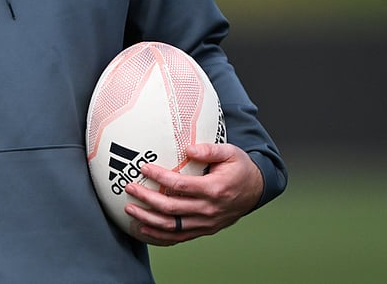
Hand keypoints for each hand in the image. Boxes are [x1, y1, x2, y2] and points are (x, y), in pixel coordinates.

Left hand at [123, 143, 263, 245]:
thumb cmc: (240, 169)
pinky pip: (180, 236)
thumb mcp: (230, 152)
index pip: (181, 186)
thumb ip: (209, 150)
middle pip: (171, 208)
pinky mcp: (204, 230)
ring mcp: (206, 223)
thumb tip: (188, 149)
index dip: (160, 177)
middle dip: (147, 199)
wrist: (256, 190)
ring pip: (172, 226)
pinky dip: (160, 236)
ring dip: (148, 220)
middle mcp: (209, 209)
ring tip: (130, 210)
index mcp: (214, 189)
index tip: (144, 168)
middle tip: (130, 188)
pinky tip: (144, 230)